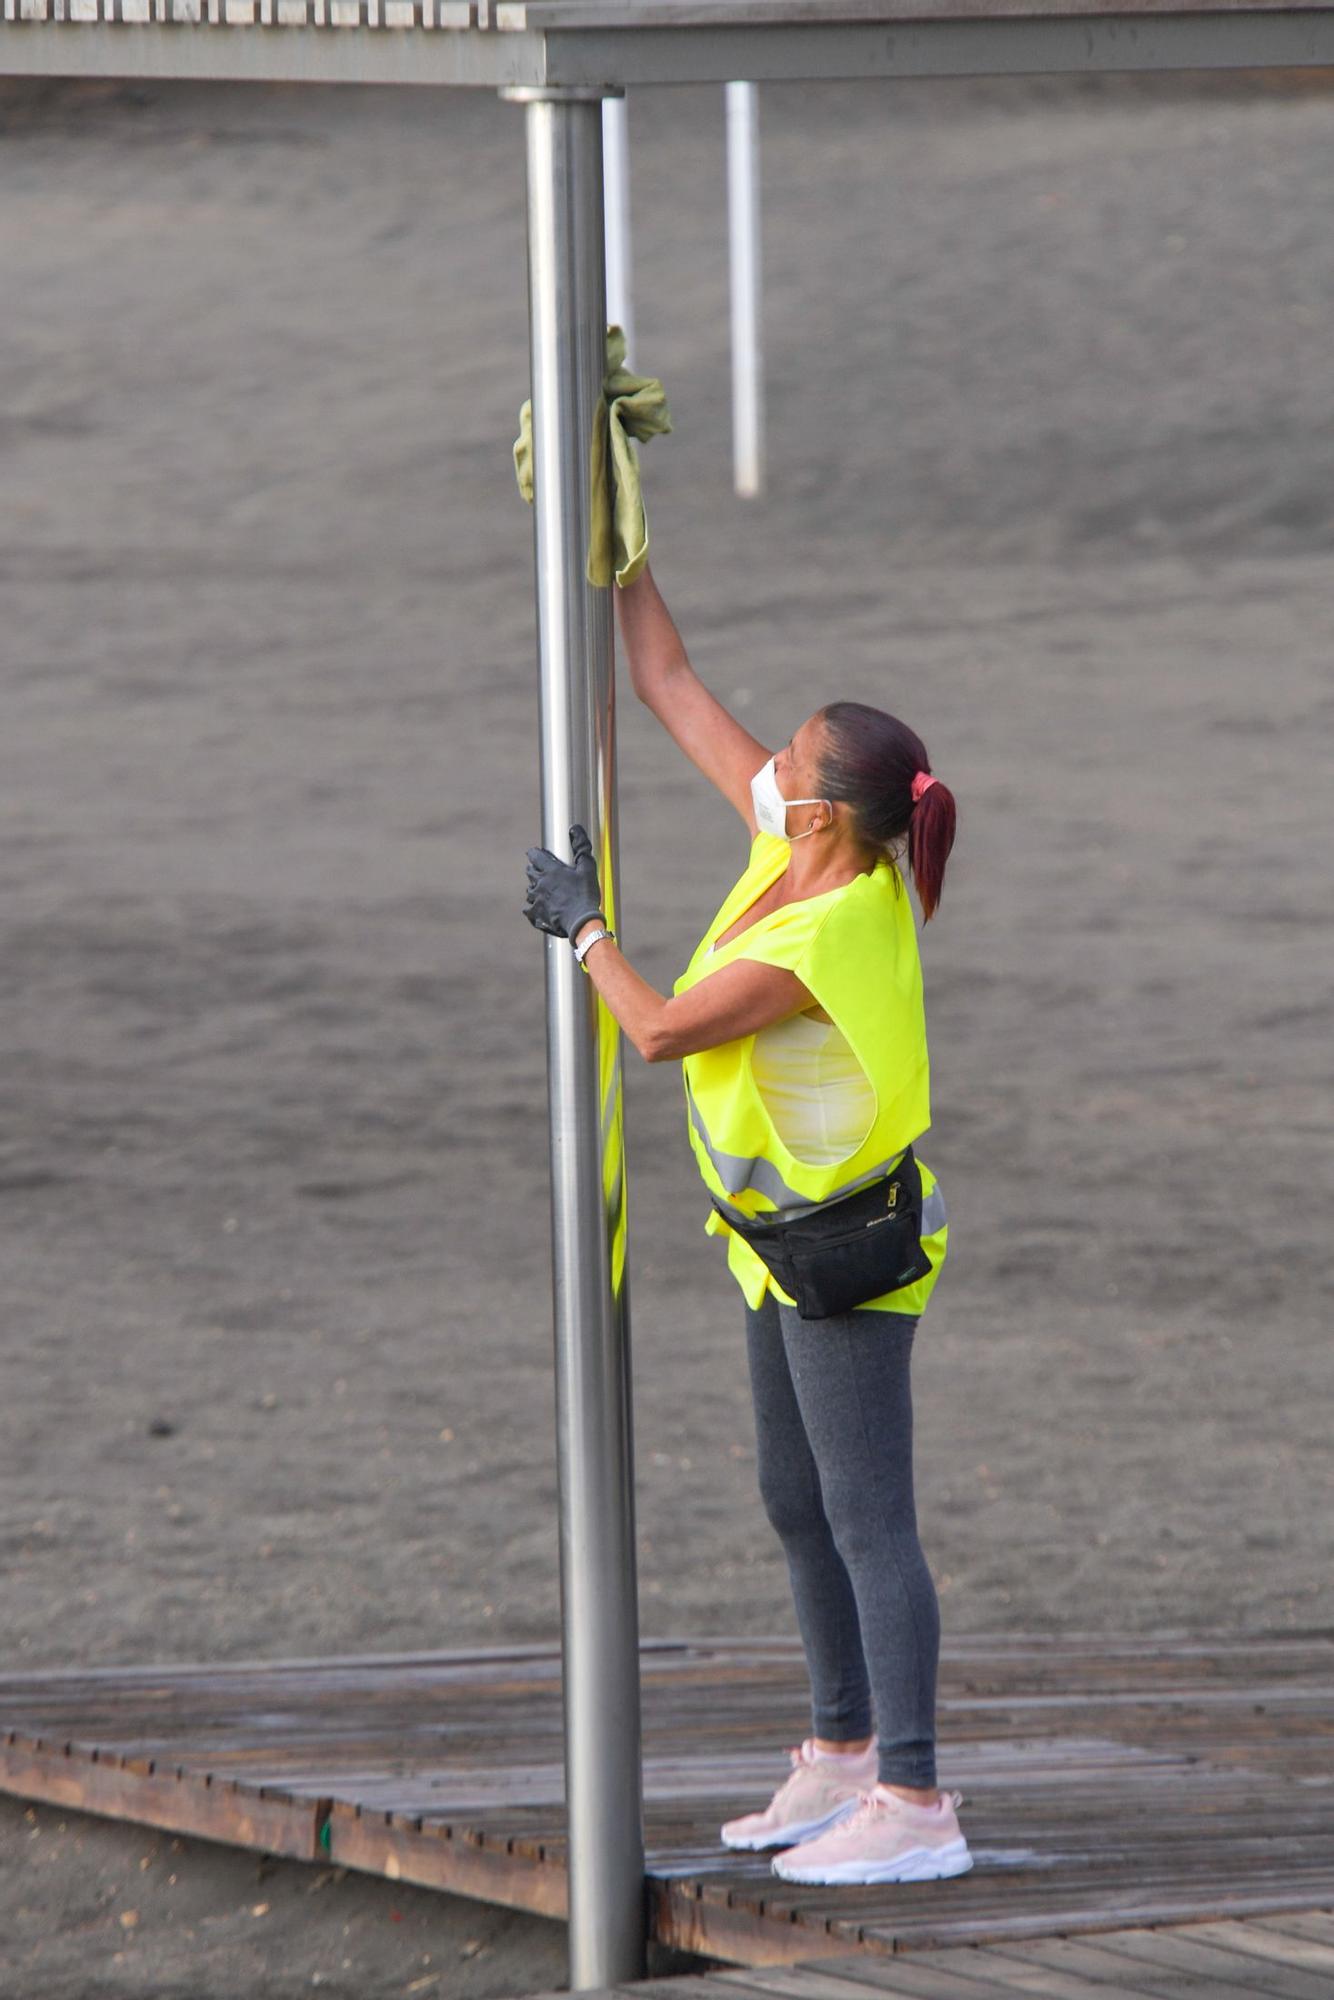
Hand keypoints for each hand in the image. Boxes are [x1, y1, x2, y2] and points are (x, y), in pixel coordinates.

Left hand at [524, 824, 605, 941]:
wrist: (583, 923)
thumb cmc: (586, 894)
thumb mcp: (587, 868)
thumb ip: (581, 846)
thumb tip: (575, 829)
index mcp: (550, 870)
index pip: (535, 856)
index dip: (535, 854)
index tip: (536, 854)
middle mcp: (540, 884)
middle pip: (530, 872)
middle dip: (534, 870)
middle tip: (541, 871)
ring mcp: (536, 900)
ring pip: (529, 891)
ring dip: (534, 889)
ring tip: (543, 891)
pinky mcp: (536, 915)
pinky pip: (529, 909)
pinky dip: (533, 908)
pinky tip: (539, 908)